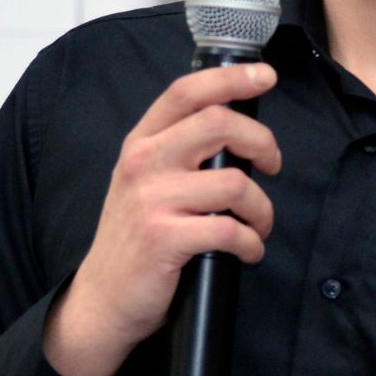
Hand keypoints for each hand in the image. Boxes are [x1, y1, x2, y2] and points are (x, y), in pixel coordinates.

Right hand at [42, 61, 282, 375]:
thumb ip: (179, 150)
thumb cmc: (135, 238)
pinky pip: (230, 231)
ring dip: (263, 209)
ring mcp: (152, 200)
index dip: (232, 78)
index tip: (265, 77)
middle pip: (219, 124)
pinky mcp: (164, 238)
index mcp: (142, 142)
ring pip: (235, 183)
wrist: (103, 298)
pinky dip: (252, 244)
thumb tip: (236, 129)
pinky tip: (248, 251)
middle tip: (272, 165)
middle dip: (262, 142)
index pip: (187, 92)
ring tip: (259, 225)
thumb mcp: (145, 181)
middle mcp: (143, 163)